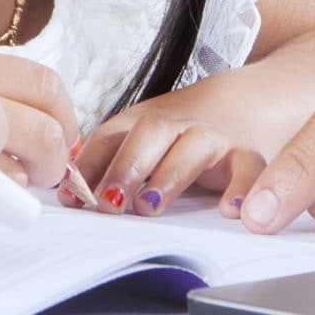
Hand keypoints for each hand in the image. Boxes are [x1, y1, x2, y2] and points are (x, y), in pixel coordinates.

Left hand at [69, 70, 286, 218]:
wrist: (244, 102)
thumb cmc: (181, 130)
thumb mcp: (140, 137)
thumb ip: (107, 160)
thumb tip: (67, 193)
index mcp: (143, 120)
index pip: (111, 136)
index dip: (90, 164)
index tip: (72, 196)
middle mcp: (177, 124)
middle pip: (150, 135)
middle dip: (127, 167)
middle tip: (108, 202)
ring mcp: (212, 137)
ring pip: (191, 149)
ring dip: (168, 178)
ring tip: (148, 207)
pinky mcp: (247, 155)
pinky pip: (247, 170)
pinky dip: (241, 190)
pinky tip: (230, 211)